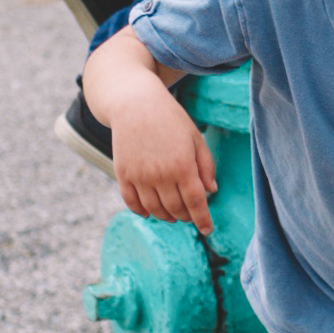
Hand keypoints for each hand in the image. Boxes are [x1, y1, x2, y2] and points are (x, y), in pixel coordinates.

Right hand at [84, 40, 218, 234]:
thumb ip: (205, 166)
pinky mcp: (122, 174)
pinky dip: (142, 212)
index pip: (195, 203)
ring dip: (166, 217)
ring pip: (154, 210)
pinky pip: (132, 203)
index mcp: (182, 165)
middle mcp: (160, 174)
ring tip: (173, 215)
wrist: (134, 102)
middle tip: (191, 217)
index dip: (203, 220)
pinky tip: (150, 212)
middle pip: (175, 209)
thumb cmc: (170, 118)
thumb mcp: (195, 138)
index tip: (208, 230)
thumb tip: (211, 191)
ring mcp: (139, 176)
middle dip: (186, 217)